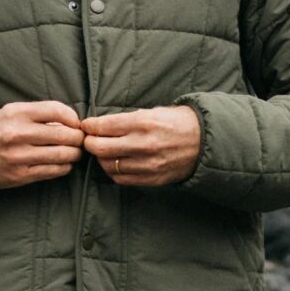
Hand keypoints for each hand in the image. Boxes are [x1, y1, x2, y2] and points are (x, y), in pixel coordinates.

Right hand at [0, 100, 84, 189]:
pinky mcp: (20, 175)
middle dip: (78, 138)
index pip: (58, 111)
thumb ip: (39, 113)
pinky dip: (64, 167)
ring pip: (62, 155)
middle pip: (64, 135)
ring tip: (74, 152)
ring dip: (74, 154)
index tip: (76, 124)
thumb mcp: (12, 111)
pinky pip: (53, 171)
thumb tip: (71, 120)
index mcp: (18, 113)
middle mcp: (18, 133)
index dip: (73, 118)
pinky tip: (63, 164)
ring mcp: (19, 156)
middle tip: (80, 140)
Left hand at [79, 105, 200, 185]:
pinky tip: (114, 163)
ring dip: (100, 158)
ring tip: (101, 151)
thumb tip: (100, 125)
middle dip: (89, 143)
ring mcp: (148, 164)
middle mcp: (144, 144)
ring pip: (109, 165)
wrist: (204, 142)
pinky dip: (113, 171)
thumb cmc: (177, 122)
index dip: (90, 126)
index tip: (85, 126)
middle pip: (101, 148)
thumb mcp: (153, 111)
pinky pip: (121, 178)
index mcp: (143, 123)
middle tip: (88, 139)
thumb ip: (127, 119)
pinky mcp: (152, 178)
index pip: (104, 126)